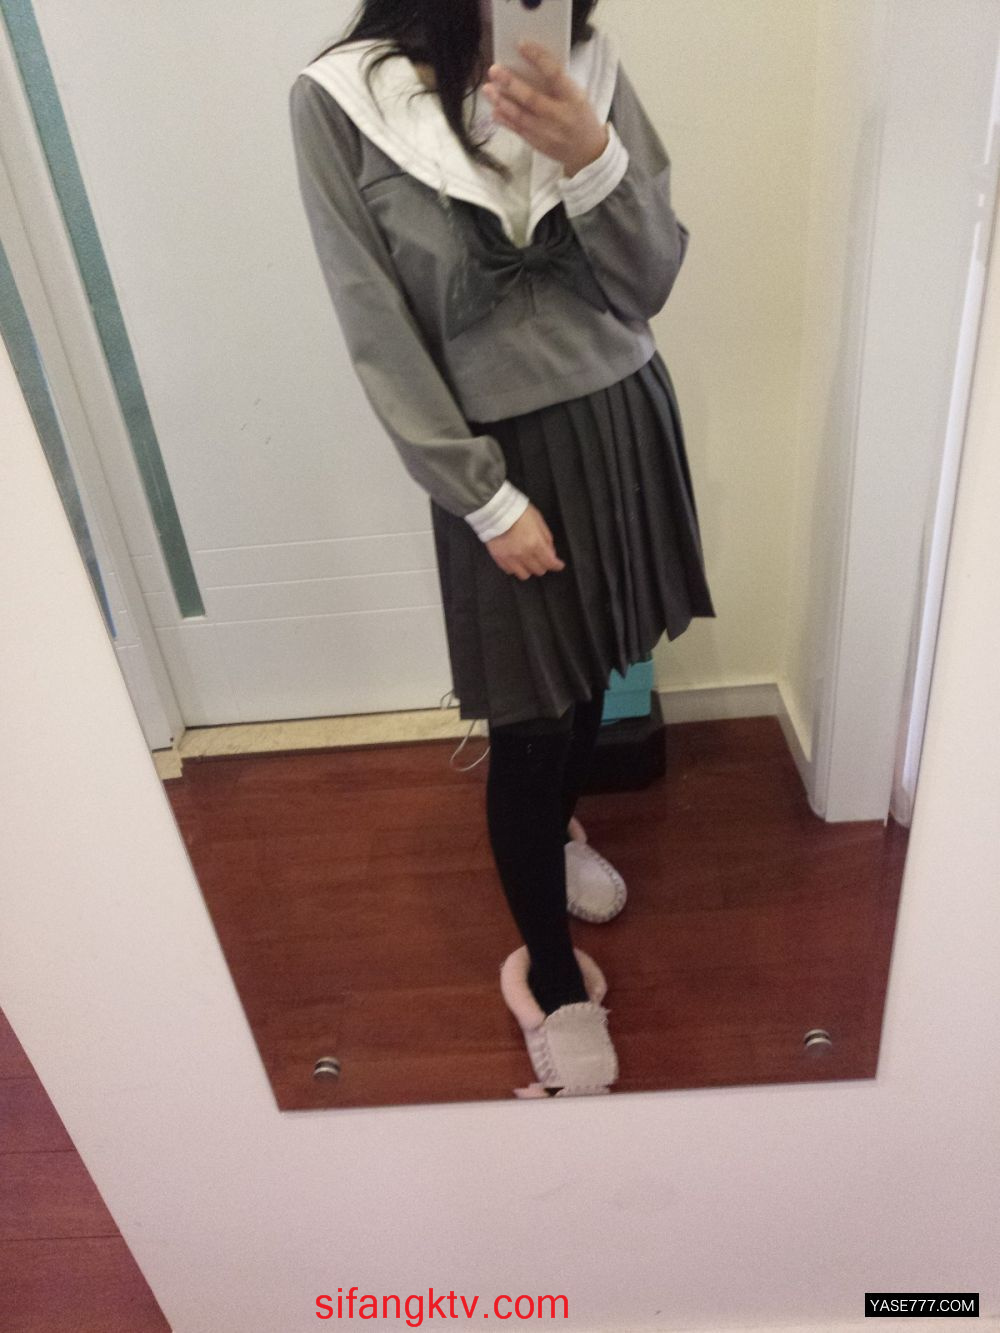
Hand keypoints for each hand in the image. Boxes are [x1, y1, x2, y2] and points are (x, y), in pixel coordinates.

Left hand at [481, 41, 609, 177]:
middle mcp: (560, 116)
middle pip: (532, 98)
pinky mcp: (538, 144)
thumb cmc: (581, 116)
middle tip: (494, 70)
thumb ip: (557, 84)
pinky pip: (518, 130)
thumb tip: (529, 65)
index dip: (538, 58)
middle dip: (511, 83)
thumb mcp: (577, 96)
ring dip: (502, 102)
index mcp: (573, 98)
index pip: (554, 74)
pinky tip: (494, 110)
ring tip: (487, 89)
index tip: (521, 45)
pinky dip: (505, 120)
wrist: (588, 152)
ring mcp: (547, 133)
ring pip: (520, 116)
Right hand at [486, 502, 565, 579]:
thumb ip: (546, 539)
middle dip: (543, 565)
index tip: (559, 565)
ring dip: (529, 569)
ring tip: (528, 561)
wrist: (495, 510)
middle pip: (538, 570)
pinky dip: (515, 568)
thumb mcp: (539, 521)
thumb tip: (551, 553)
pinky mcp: (499, 559)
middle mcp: (523, 554)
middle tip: (542, 559)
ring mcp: (510, 558)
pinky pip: (510, 571)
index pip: (550, 563)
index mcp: (535, 543)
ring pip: (524, 575)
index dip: (557, 565)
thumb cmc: (517, 512)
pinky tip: (516, 560)